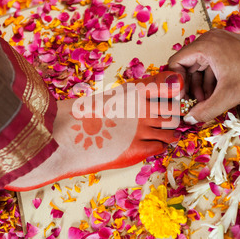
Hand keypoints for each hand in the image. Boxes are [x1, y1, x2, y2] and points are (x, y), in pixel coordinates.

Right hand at [6, 71, 183, 190]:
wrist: (65, 134)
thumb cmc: (83, 115)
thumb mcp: (110, 98)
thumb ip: (131, 96)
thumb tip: (148, 96)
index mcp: (135, 92)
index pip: (169, 87)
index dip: (172, 94)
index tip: (169, 100)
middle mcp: (142, 109)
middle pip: (173, 111)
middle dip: (173, 116)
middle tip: (167, 121)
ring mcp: (141, 131)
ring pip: (171, 132)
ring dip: (169, 134)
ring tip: (162, 136)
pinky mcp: (137, 150)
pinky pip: (160, 148)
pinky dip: (160, 147)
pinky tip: (152, 146)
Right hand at [168, 28, 239, 123]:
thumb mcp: (230, 95)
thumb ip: (206, 109)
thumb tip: (189, 119)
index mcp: (205, 46)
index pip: (175, 62)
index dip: (175, 83)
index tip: (181, 99)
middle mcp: (208, 42)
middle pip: (186, 66)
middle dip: (188, 87)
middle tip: (191, 105)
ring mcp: (218, 45)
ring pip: (197, 68)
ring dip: (198, 87)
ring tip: (205, 104)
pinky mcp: (226, 50)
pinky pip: (209, 67)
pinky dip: (209, 82)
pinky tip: (214, 97)